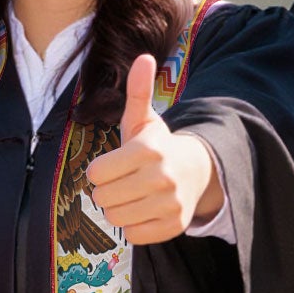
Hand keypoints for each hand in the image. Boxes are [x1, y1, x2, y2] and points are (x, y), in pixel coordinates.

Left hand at [85, 54, 219, 243]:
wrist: (196, 171)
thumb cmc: (158, 146)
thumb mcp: (144, 119)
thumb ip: (138, 91)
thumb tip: (144, 57)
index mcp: (149, 150)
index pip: (97, 173)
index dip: (99, 171)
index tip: (113, 166)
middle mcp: (162, 178)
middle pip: (103, 198)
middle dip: (106, 191)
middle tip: (122, 182)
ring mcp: (170, 204)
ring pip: (116, 219)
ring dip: (118, 209)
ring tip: (132, 195)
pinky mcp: (174, 226)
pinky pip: (133, 235)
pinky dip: (133, 226)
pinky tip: (143, 210)